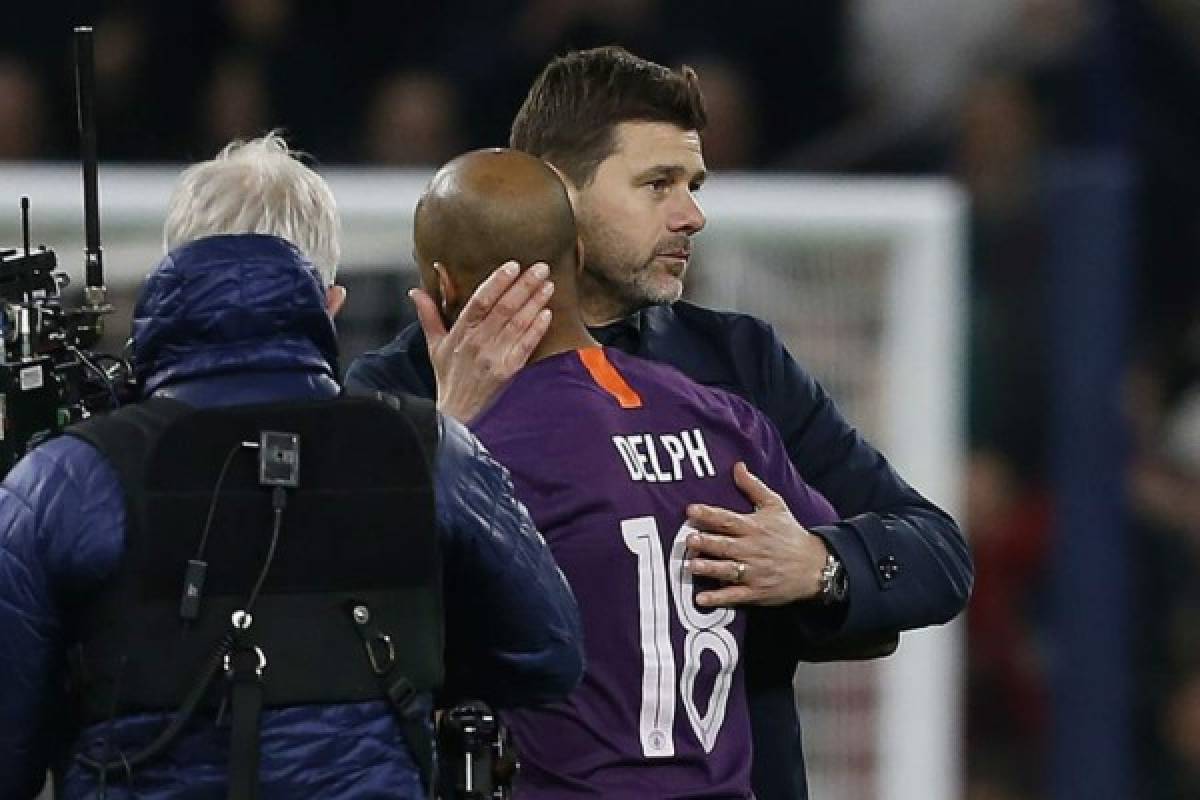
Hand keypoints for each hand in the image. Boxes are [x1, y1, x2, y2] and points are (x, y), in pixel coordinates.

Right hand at [412, 261, 553, 421]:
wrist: (457, 413)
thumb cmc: (448, 376)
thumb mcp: (434, 345)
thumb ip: (428, 315)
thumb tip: (415, 291)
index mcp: (460, 333)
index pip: (479, 301)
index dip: (497, 282)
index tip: (513, 265)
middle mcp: (477, 343)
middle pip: (503, 308)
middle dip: (524, 286)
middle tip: (542, 267)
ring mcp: (494, 357)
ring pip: (517, 324)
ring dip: (535, 303)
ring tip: (548, 285)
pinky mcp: (508, 372)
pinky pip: (525, 346)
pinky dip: (537, 329)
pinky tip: (547, 314)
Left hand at [684, 462, 829, 606]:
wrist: (815, 565)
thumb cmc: (790, 533)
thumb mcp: (776, 505)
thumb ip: (753, 486)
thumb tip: (737, 466)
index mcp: (754, 527)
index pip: (728, 519)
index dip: (709, 514)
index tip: (691, 511)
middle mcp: (752, 549)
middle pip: (725, 545)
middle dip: (707, 542)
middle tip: (689, 539)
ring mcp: (754, 572)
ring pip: (728, 570)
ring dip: (710, 568)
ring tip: (692, 565)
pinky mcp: (756, 592)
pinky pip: (735, 596)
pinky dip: (718, 598)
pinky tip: (701, 600)